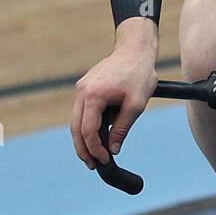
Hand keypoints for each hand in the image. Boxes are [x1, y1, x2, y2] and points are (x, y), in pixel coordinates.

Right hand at [71, 17, 158, 168]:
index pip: (88, 130)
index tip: (104, 161)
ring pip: (76, 120)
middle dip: (83, 149)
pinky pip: (81, 111)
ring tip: (91, 156)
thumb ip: (122, 128)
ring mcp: (82, 88)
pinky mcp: (86, 86)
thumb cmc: (139, 74)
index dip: (94, 149)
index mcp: (93, 95)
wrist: (135, 49)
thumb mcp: (136, 105)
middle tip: (92, 165)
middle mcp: (82, 91)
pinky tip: (94, 137)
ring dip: (82, 139)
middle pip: (76, 127)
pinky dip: (85, 126)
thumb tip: (113, 150)